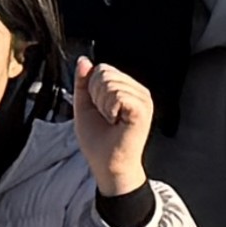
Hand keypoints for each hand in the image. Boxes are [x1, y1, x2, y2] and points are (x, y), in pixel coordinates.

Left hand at [69, 56, 155, 197]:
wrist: (108, 166)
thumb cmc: (99, 142)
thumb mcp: (84, 107)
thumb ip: (83, 83)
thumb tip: (84, 60)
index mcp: (126, 89)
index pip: (102, 69)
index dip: (92, 91)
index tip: (100, 111)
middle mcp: (137, 90)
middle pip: (104, 73)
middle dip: (96, 97)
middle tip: (106, 118)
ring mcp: (142, 98)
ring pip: (109, 82)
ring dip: (102, 106)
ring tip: (112, 121)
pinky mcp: (142, 107)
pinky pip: (117, 94)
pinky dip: (109, 110)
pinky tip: (117, 122)